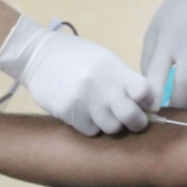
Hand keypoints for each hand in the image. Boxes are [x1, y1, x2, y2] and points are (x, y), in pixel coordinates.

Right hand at [0, 16, 153, 135]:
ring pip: (112, 128)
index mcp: (114, 68)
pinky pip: (91, 131)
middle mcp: (102, 86)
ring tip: (105, 113)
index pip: (144, 91)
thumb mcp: (104, 59)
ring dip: (112, 124)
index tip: (145, 103)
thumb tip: (146, 102)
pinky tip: (86, 114)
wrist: (37, 56)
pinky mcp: (68, 113)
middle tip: (133, 120)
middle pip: (132, 117)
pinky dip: (92, 126)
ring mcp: (84, 101)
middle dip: (137, 121)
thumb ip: (123, 78)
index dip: (149, 101)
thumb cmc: (75, 56)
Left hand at [141, 0, 186, 111]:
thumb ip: (149, 58)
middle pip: (184, 83)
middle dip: (179, 104)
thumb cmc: (174, 15)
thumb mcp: (154, 31)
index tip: (152, 111)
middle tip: (176, 114)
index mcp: (165, 41)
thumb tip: (148, 88)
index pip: (156, 75)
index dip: (153, 96)